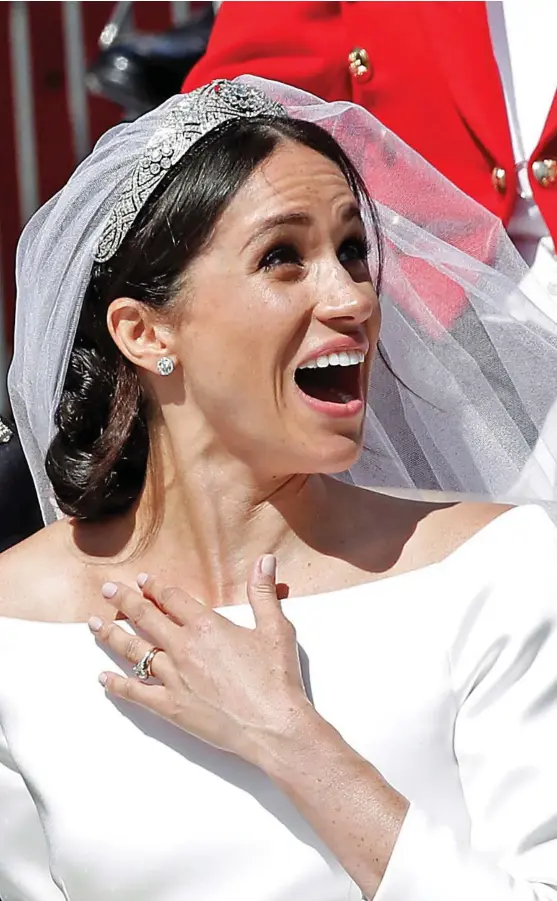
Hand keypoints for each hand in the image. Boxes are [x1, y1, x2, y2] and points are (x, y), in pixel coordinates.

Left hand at [88, 555, 311, 767]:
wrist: (272, 726)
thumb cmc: (275, 679)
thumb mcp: (275, 628)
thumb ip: (262, 592)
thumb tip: (264, 560)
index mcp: (206, 627)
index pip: (172, 599)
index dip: (156, 587)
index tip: (142, 580)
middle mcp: (183, 648)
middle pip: (145, 617)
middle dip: (123, 601)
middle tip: (106, 590)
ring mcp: (173, 678)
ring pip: (134, 651)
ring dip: (111, 636)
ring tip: (94, 625)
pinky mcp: (170, 707)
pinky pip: (135, 692)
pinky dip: (117, 685)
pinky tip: (103, 678)